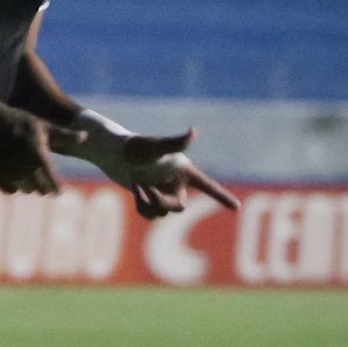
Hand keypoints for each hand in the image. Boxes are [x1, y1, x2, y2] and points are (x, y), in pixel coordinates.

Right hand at [0, 105, 84, 195]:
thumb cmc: (17, 121)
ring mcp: (8, 172)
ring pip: (25, 190)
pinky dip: (14, 186)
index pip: (52, 181)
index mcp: (37, 155)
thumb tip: (86, 136)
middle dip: (44, 187)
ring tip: (31, 178)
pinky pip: (10, 190)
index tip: (58, 192)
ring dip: (30, 187)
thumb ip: (64, 136)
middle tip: (46, 185)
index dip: (56, 188)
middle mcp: (23, 167)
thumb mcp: (41, 126)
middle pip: (39, 189)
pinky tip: (17, 178)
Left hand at [72, 122, 240, 218]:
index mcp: (183, 169)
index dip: (221, 197)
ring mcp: (163, 190)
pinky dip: (142, 208)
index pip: (207, 185)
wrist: (111, 152)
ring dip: (149, 204)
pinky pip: (151, 214)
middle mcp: (176, 181)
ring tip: (136, 186)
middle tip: (143, 187)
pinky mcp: (149, 197)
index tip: (236, 208)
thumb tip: (194, 132)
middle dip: (161, 201)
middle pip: (178, 206)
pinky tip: (135, 194)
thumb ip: (175, 143)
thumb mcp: (154, 147)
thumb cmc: (134, 147)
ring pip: (163, 212)